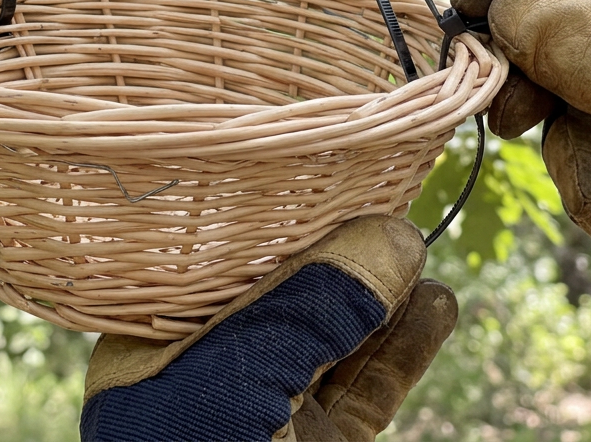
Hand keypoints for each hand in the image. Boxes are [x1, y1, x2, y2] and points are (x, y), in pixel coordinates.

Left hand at [80, 216, 455, 441]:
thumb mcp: (241, 382)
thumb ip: (310, 306)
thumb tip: (392, 235)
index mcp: (153, 353)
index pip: (216, 261)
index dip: (276, 216)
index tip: (334, 173)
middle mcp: (206, 378)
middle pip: (282, 293)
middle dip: (337, 252)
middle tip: (390, 202)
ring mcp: (265, 417)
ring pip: (332, 339)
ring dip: (382, 297)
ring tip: (420, 251)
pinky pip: (367, 390)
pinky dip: (404, 349)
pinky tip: (437, 307)